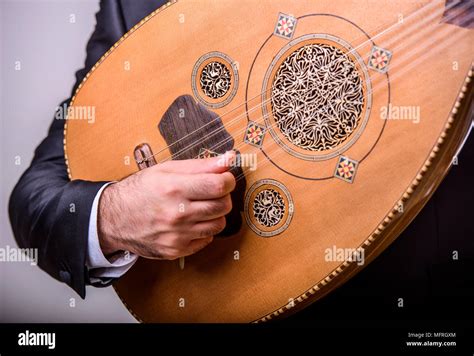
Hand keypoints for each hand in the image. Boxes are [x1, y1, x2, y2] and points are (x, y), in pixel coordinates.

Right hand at [97, 151, 235, 259]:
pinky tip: (191, 221)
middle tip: (211, 192)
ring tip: (200, 206)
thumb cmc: (140, 190)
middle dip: (223, 196)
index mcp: (174, 188)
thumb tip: (229, 158)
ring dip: (215, 214)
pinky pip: (207, 240)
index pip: (219, 186)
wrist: (112, 218)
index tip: (224, 178)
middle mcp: (177, 214)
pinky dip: (203, 230)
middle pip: (223, 206)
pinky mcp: (176, 250)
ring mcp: (177, 235)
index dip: (227, 180)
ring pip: (218, 224)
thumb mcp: (166, 170)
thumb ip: (201, 165)